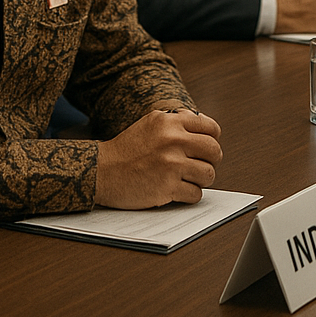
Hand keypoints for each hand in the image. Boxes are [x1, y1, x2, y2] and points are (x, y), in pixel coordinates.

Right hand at [94, 109, 222, 208]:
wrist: (102, 171)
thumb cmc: (128, 148)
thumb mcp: (152, 123)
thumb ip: (179, 121)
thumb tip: (207, 127)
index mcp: (171, 122)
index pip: (211, 128)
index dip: (213, 139)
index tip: (206, 147)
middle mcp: (173, 141)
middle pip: (214, 151)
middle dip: (211, 160)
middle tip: (202, 164)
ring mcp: (171, 165)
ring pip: (209, 174)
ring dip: (202, 179)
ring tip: (190, 178)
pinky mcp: (167, 188)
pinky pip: (196, 193)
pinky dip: (191, 194)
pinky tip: (179, 190)